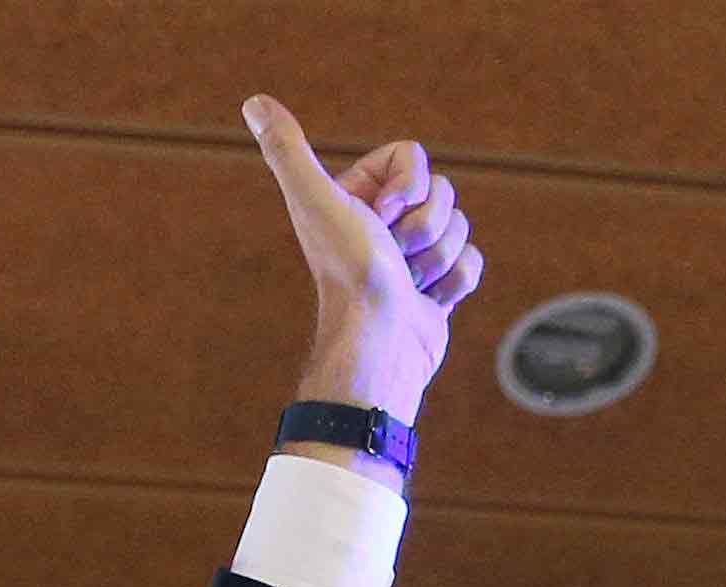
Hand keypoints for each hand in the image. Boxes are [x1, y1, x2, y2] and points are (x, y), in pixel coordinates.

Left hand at [244, 97, 480, 436]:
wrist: (378, 344)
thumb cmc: (348, 274)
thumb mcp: (315, 201)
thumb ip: (287, 150)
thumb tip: (253, 103)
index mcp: (357, 197)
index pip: (413, 156)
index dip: (408, 186)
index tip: (381, 217)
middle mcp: (383, 223)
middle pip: (443, 191)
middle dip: (425, 227)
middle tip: (392, 256)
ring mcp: (413, 255)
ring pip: (460, 226)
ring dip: (437, 258)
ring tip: (405, 284)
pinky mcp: (437, 286)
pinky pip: (472, 261)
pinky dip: (454, 283)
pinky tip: (425, 301)